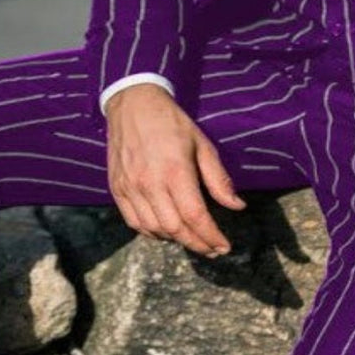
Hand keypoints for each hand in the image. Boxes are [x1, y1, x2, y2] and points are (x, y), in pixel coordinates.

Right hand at [104, 83, 245, 256]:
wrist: (133, 105)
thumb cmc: (172, 123)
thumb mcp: (202, 144)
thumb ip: (218, 178)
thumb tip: (237, 206)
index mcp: (175, 171)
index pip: (195, 216)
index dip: (211, 236)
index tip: (224, 246)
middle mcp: (150, 184)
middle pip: (175, 228)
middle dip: (197, 243)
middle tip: (212, 249)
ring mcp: (130, 189)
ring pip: (154, 229)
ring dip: (176, 240)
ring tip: (193, 239)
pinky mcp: (117, 190)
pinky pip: (134, 223)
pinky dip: (152, 233)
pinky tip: (166, 231)